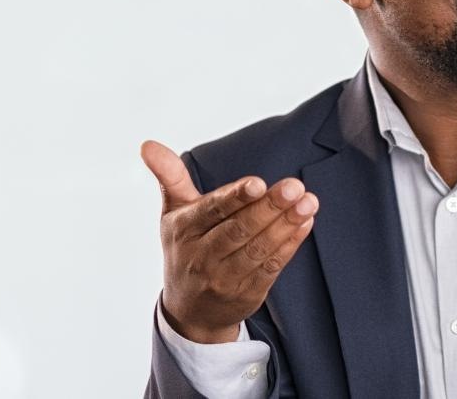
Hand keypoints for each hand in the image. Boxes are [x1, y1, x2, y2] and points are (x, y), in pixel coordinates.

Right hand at [142, 140, 317, 343]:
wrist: (190, 310)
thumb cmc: (186, 247)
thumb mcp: (173, 213)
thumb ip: (170, 176)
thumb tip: (148, 144)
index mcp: (184, 230)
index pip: (212, 211)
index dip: (235, 197)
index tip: (258, 183)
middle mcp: (202, 255)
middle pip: (239, 229)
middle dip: (269, 207)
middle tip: (294, 187)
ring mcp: (225, 277)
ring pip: (259, 248)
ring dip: (286, 224)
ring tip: (308, 202)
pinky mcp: (248, 292)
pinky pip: (272, 266)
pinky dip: (291, 244)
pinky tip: (305, 223)